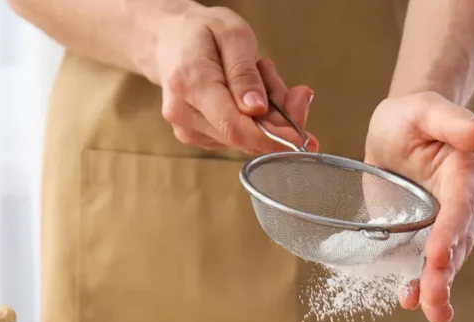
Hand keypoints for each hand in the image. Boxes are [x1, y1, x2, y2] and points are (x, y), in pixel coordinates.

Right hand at [151, 5, 318, 153]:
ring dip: (268, 115)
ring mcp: (188, 129)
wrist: (169, 39)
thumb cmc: (202, 32)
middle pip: (245, 136)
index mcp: (191, 84)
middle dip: (279, 120)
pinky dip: (255, 120)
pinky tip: (249, 94)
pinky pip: (239, 137)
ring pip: (246, 138)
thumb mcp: (233, 34)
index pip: (234, 126)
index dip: (272, 137)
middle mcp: (184, 113)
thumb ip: (245, 73)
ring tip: (260, 78)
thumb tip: (257, 109)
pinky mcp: (197, 136)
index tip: (303, 137)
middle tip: (295, 92)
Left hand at [365, 92, 473, 321]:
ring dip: (436, 287)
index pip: (462, 207)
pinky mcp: (426, 236)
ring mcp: (447, 225)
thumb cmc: (414, 116)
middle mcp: (465, 204)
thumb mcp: (427, 111)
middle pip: (458, 243)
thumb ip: (455, 123)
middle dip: (444, 272)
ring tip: (431, 310)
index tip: (436, 255)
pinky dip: (417, 285)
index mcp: (468, 173)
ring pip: (446, 260)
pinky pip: (425, 264)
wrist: (398, 130)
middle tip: (433, 298)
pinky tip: (409, 301)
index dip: (451, 232)